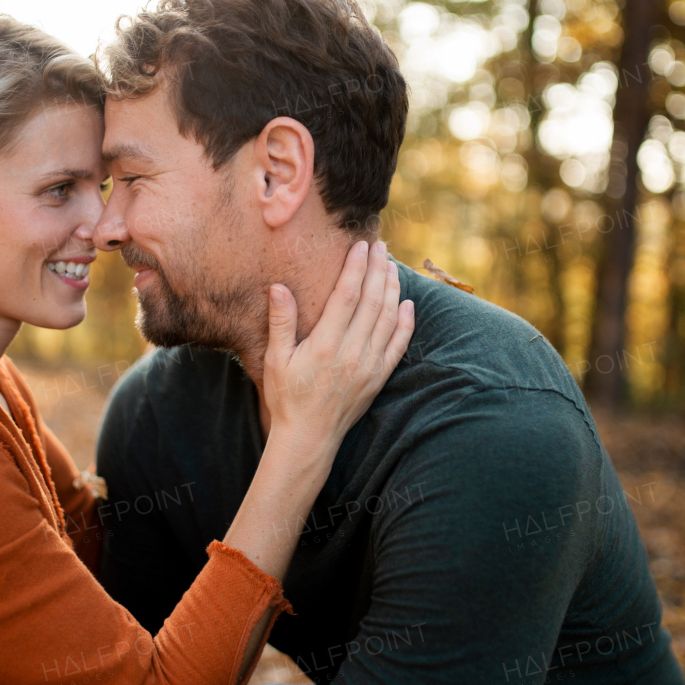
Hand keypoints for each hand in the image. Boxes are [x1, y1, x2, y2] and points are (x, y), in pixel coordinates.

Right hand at [263, 240, 413, 455]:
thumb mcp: (275, 359)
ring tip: (391, 267)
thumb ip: (281, 322)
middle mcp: (352, 353)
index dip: (356, 268)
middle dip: (378, 270)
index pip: (347, 296)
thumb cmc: (287, 397)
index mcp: (326, 344)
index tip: (361, 246)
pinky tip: (408, 305)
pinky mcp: (378, 378)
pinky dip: (406, 323)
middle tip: (381, 246)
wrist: (308, 438)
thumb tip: (279, 287)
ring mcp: (369, 366)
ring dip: (392, 290)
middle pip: (373, 301)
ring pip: (389, 319)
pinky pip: (399, 346)